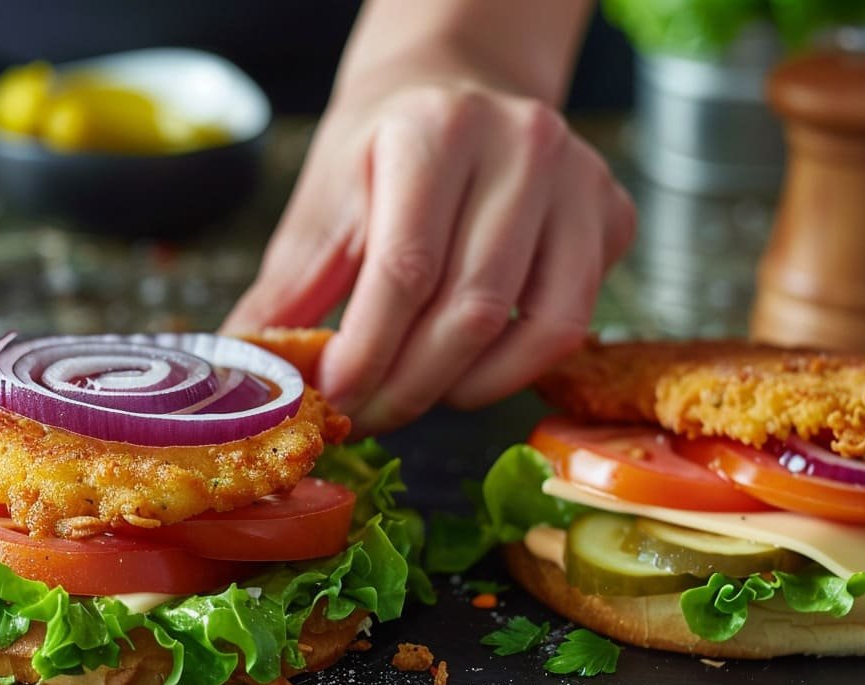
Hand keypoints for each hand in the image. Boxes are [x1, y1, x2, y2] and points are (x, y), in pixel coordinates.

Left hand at [224, 83, 634, 434]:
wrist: (456, 87)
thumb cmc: (383, 148)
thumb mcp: (324, 201)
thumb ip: (290, 289)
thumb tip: (251, 375)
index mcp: (436, 130)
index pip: (406, 269)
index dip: (366, 352)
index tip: (332, 398)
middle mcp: (522, 145)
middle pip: (470, 308)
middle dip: (407, 385)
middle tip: (363, 417)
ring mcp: (581, 180)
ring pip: (532, 328)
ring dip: (460, 388)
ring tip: (407, 399)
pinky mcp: (612, 217)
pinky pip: (571, 324)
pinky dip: (515, 371)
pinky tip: (464, 376)